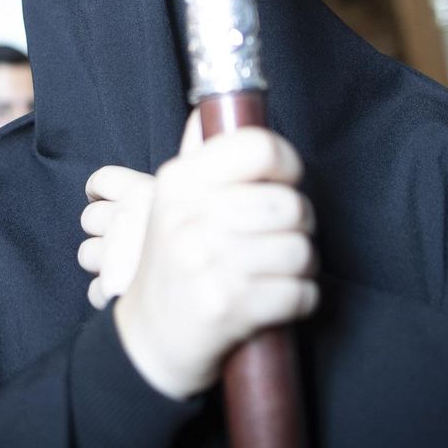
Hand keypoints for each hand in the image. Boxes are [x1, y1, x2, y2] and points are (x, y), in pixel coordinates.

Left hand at [78, 112, 201, 307]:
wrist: (216, 296)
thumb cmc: (216, 236)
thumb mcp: (208, 190)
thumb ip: (199, 154)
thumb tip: (203, 112)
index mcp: (141, 192)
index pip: (102, 180)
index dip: (101, 187)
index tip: (106, 194)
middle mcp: (121, 221)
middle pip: (91, 217)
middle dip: (101, 227)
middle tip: (124, 236)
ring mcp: (113, 258)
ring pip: (88, 254)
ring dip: (102, 260)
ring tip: (125, 267)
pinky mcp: (110, 291)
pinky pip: (94, 288)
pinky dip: (105, 291)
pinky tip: (125, 292)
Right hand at [112, 121, 317, 400]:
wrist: (146, 342)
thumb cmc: (169, 267)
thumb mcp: (169, 204)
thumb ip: (197, 156)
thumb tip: (209, 105)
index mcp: (179, 183)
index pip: (258, 147)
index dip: (286, 163)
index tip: (282, 180)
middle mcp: (190, 219)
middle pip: (290, 204)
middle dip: (298, 227)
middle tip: (280, 238)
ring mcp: (209, 265)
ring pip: (301, 251)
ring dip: (301, 268)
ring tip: (276, 272)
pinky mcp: (229, 309)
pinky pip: (299, 293)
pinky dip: (299, 301)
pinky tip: (276, 301)